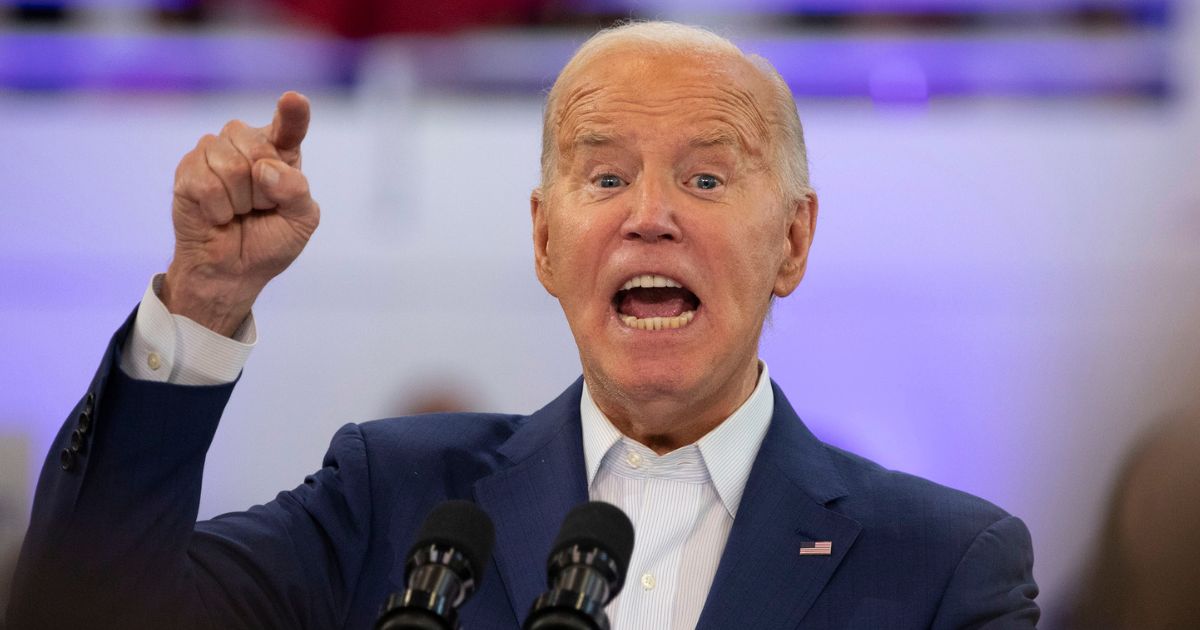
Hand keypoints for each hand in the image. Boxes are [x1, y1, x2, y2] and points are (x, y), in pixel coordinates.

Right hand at [163, 91, 319, 335]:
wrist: (233, 271)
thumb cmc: (269, 241)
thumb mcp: (301, 221)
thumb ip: (296, 191)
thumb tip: (263, 169)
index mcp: (281, 152)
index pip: (289, 126)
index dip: (292, 113)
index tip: (293, 100)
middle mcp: (246, 144)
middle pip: (257, 145)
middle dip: (262, 189)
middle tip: (257, 208)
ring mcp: (213, 153)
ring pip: (231, 165)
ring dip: (239, 201)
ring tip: (236, 211)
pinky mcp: (187, 170)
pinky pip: (206, 183)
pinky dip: (217, 209)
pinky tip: (216, 215)